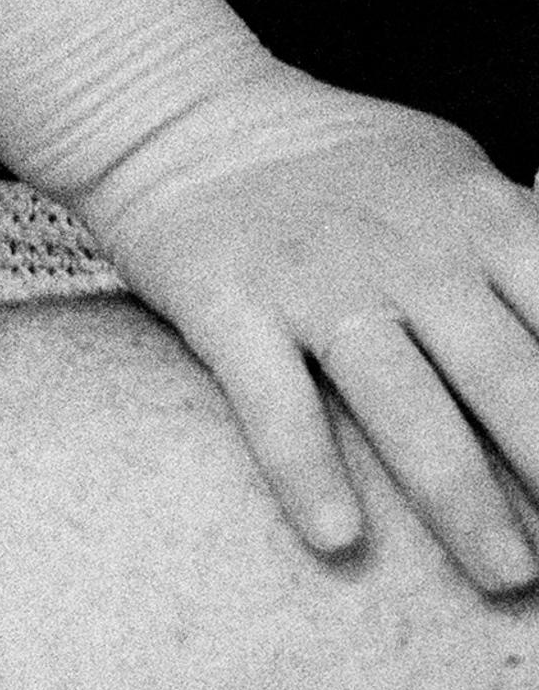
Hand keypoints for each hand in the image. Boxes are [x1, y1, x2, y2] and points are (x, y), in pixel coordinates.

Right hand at [75, 79, 538, 593]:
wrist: (184, 116)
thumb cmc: (337, 162)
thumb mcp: (457, 175)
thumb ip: (523, 243)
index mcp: (484, 219)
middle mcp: (413, 255)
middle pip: (510, 374)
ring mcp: (318, 285)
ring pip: (405, 404)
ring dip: (463, 496)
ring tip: (508, 574)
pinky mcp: (230, 309)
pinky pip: (273, 404)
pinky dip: (307, 472)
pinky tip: (339, 540)